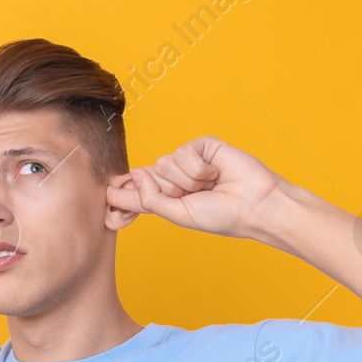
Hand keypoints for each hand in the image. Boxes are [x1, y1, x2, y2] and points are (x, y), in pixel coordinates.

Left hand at [104, 137, 287, 239]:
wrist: (255, 205)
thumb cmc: (221, 215)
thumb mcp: (178, 214)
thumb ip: (150, 199)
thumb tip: (134, 173)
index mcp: (165, 198)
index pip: (135, 191)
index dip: (120, 193)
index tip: (106, 196)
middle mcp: (173, 179)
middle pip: (146, 175)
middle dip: (167, 188)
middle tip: (193, 196)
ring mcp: (187, 162)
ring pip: (164, 163)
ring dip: (187, 179)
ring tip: (209, 185)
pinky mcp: (201, 146)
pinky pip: (183, 152)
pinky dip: (198, 167)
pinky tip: (215, 173)